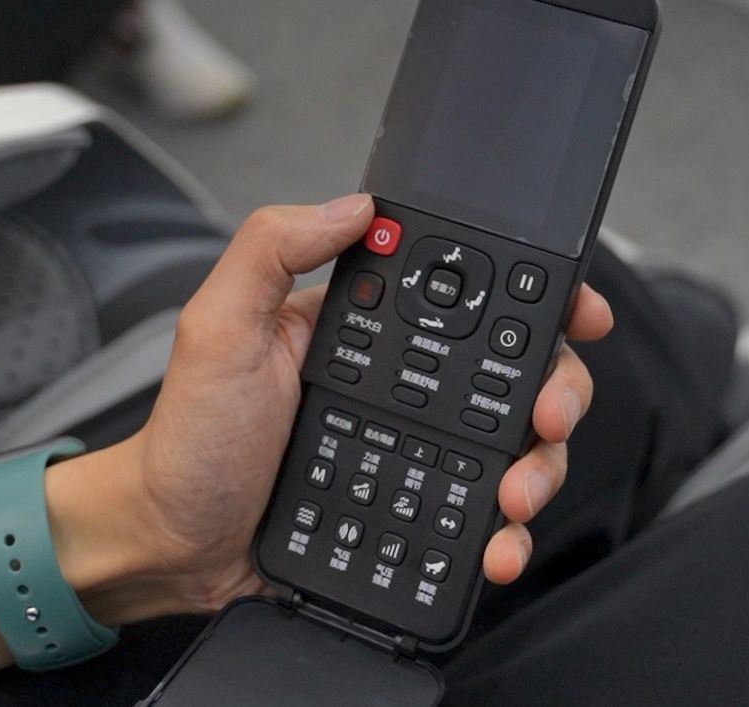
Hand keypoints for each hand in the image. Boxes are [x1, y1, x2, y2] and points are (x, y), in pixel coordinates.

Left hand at [0, 194, 610, 685]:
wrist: (171, 544)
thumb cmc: (188, 438)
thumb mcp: (218, 327)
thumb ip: (273, 249)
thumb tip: (353, 203)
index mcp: (375, 335)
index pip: (476, 301)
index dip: (541, 301)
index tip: (578, 311)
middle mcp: (410, 389)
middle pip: (522, 376)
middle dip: (559, 390)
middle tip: (548, 413)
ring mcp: (420, 453)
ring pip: (519, 448)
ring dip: (541, 467)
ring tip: (517, 492)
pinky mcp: (419, 510)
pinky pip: (483, 515)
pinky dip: (507, 533)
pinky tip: (499, 545)